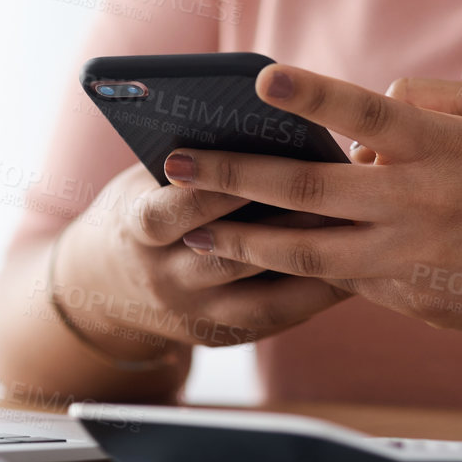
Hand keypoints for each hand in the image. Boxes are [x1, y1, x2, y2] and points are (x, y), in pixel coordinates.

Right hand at [49, 163, 351, 353]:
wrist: (102, 290)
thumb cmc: (141, 208)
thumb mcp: (142, 181)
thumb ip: (187, 165)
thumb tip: (256, 125)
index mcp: (134, 232)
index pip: (170, 215)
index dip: (210, 192)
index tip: (256, 161)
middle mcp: (164, 280)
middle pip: (228, 256)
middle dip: (282, 224)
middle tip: (337, 194)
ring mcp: (194, 315)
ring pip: (262, 296)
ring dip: (312, 262)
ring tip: (359, 230)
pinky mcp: (223, 336)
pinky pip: (278, 317)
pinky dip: (317, 292)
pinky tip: (357, 267)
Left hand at [161, 66, 461, 339]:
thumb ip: (421, 98)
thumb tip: (357, 113)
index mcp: (439, 146)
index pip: (365, 112)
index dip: (312, 94)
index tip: (260, 79)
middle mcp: (417, 200)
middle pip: (309, 189)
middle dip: (235, 176)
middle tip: (175, 163)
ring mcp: (407, 254)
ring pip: (307, 250)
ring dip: (243, 238)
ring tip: (193, 225)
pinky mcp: (403, 295)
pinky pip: (334, 280)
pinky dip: (286, 269)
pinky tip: (245, 258)